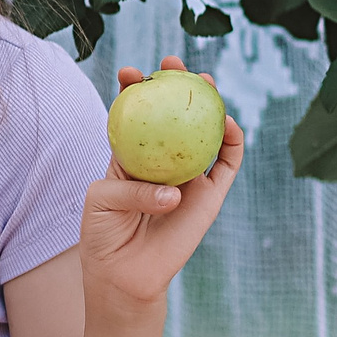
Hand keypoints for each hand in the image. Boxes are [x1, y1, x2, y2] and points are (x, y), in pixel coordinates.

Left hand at [82, 55, 243, 310]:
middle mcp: (164, 158)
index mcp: (132, 152)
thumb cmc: (104, 233)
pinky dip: (233, 140)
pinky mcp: (211, 194)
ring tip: (205, 81)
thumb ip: (133, 191)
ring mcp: (189, 174)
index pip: (134, 112)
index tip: (129, 71)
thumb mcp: (104, 201)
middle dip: (176, 83)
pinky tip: (228, 122)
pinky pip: (229, 162)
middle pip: (175, 113)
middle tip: (172, 63)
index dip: (133, 88)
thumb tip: (173, 192)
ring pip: (205, 130)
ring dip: (209, 102)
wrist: (124, 273)